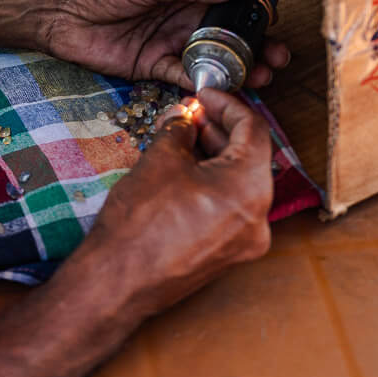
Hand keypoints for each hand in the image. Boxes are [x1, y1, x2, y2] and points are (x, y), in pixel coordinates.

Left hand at [37, 0, 290, 87]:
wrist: (57, 9)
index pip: (227, 1)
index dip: (252, 14)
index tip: (276, 26)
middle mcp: (180, 15)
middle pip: (225, 33)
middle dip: (253, 46)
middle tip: (277, 59)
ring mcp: (167, 41)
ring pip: (209, 57)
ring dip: (234, 67)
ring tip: (259, 76)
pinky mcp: (150, 65)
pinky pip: (181, 75)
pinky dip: (201, 83)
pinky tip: (222, 88)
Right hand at [75, 87, 273, 318]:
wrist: (118, 282)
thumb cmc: (140, 223)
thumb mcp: (160, 160)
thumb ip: (179, 130)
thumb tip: (184, 118)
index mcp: (251, 188)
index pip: (253, 129)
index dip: (227, 104)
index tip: (205, 94)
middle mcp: (259, 217)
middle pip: (250, 157)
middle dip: (219, 131)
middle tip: (190, 114)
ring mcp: (246, 241)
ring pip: (241, 183)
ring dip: (215, 157)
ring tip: (183, 140)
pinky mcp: (228, 254)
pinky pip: (231, 207)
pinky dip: (214, 184)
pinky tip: (185, 171)